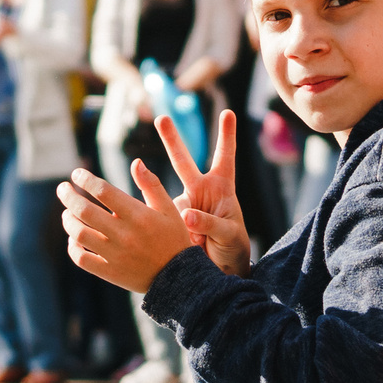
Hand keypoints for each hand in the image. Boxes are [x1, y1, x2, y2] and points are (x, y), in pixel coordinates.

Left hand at [58, 163, 196, 291]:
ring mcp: (115, 255)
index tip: (76, 174)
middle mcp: (124, 234)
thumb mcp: (169, 208)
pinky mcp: (110, 272)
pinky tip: (73, 239)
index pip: (104, 191)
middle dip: (68, 196)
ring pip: (79, 234)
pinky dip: (72, 248)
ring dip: (68, 221)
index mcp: (138, 215)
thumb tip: (136, 162)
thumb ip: (152, 184)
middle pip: (85, 211)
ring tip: (66, 213)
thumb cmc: (174, 238)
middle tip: (62, 188)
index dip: (86, 180)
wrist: (180, 277)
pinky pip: (82, 260)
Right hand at [159, 108, 248, 275]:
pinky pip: (157, 215)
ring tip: (149, 181)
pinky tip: (159, 229)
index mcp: (221, 189)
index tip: (228, 113)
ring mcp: (183, 206)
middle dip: (172, 139)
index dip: (226, 135)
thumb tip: (186, 215)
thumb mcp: (228, 234)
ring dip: (151, 183)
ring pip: (163, 189)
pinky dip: (153, 218)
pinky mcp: (169, 222)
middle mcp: (200, 192)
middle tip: (162, 118)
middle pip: (183, 161)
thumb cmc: (232, 247)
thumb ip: (210, 223)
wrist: (218, 270)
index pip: (224, 157)